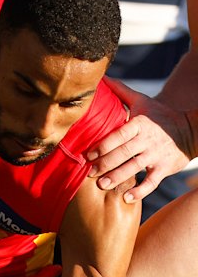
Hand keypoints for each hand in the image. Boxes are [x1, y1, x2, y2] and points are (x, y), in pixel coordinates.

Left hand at [86, 79, 194, 201]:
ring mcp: (156, 155)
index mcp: (140, 123)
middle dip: (105, 164)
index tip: (88, 155)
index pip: (119, 135)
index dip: (103, 145)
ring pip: (134, 168)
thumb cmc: (160, 116)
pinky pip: (151, 182)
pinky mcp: (164, 169)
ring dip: (117, 178)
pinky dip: (140, 191)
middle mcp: (147, 139)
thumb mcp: (143, 101)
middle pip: (123, 153)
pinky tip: (126, 198)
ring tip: (102, 186)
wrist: (190, 130)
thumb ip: (121, 91)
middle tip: (89, 174)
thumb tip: (102, 78)